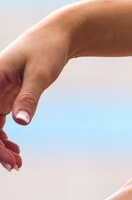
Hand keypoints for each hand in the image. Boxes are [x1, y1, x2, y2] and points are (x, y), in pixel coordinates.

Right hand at [0, 21, 74, 170]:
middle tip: (16, 164)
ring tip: (17, 163)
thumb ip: (29, 97)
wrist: (59, 35)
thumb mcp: (40, 72)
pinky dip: (3, 139)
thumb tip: (21, 123)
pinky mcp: (5, 98)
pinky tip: (15, 150)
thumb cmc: (48, 49)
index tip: (7, 158)